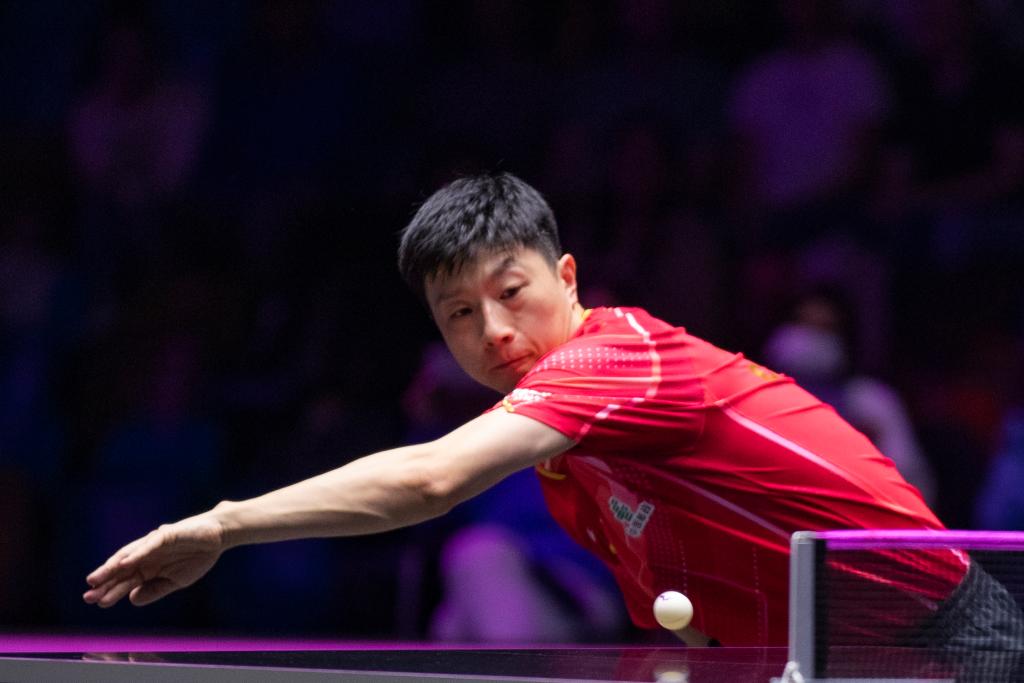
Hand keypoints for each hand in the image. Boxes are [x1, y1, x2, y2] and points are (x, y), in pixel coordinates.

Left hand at [83, 513, 224, 607]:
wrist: (218, 537)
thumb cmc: (197, 557)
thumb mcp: (176, 581)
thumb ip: (155, 589)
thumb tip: (131, 600)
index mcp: (150, 568)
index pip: (126, 581)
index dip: (112, 591)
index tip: (97, 603)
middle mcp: (147, 555)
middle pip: (122, 570)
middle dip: (105, 582)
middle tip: (88, 597)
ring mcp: (154, 545)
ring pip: (128, 556)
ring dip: (112, 568)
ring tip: (96, 580)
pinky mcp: (165, 535)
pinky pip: (148, 546)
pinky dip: (135, 554)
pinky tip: (123, 564)